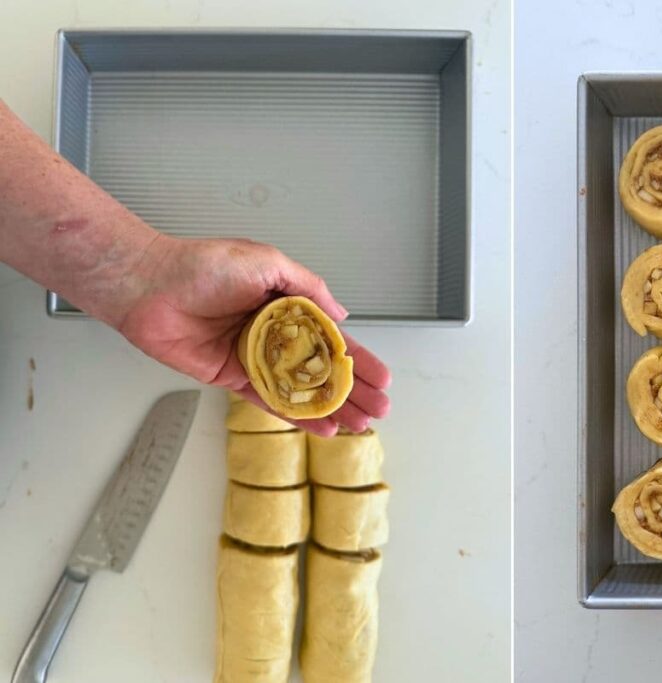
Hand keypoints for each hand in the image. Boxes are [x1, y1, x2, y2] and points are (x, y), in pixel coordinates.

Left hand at [116, 234, 389, 435]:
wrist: (150, 286)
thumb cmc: (203, 265)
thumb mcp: (268, 262)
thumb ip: (308, 288)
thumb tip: (342, 314)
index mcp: (287, 305)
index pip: (332, 337)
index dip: (358, 358)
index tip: (382, 377)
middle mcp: (274, 333)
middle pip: (323, 368)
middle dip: (353, 389)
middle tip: (379, 408)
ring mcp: (255, 358)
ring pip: (301, 389)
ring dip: (332, 407)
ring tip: (359, 424)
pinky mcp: (232, 377)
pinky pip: (269, 400)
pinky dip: (295, 415)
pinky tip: (320, 427)